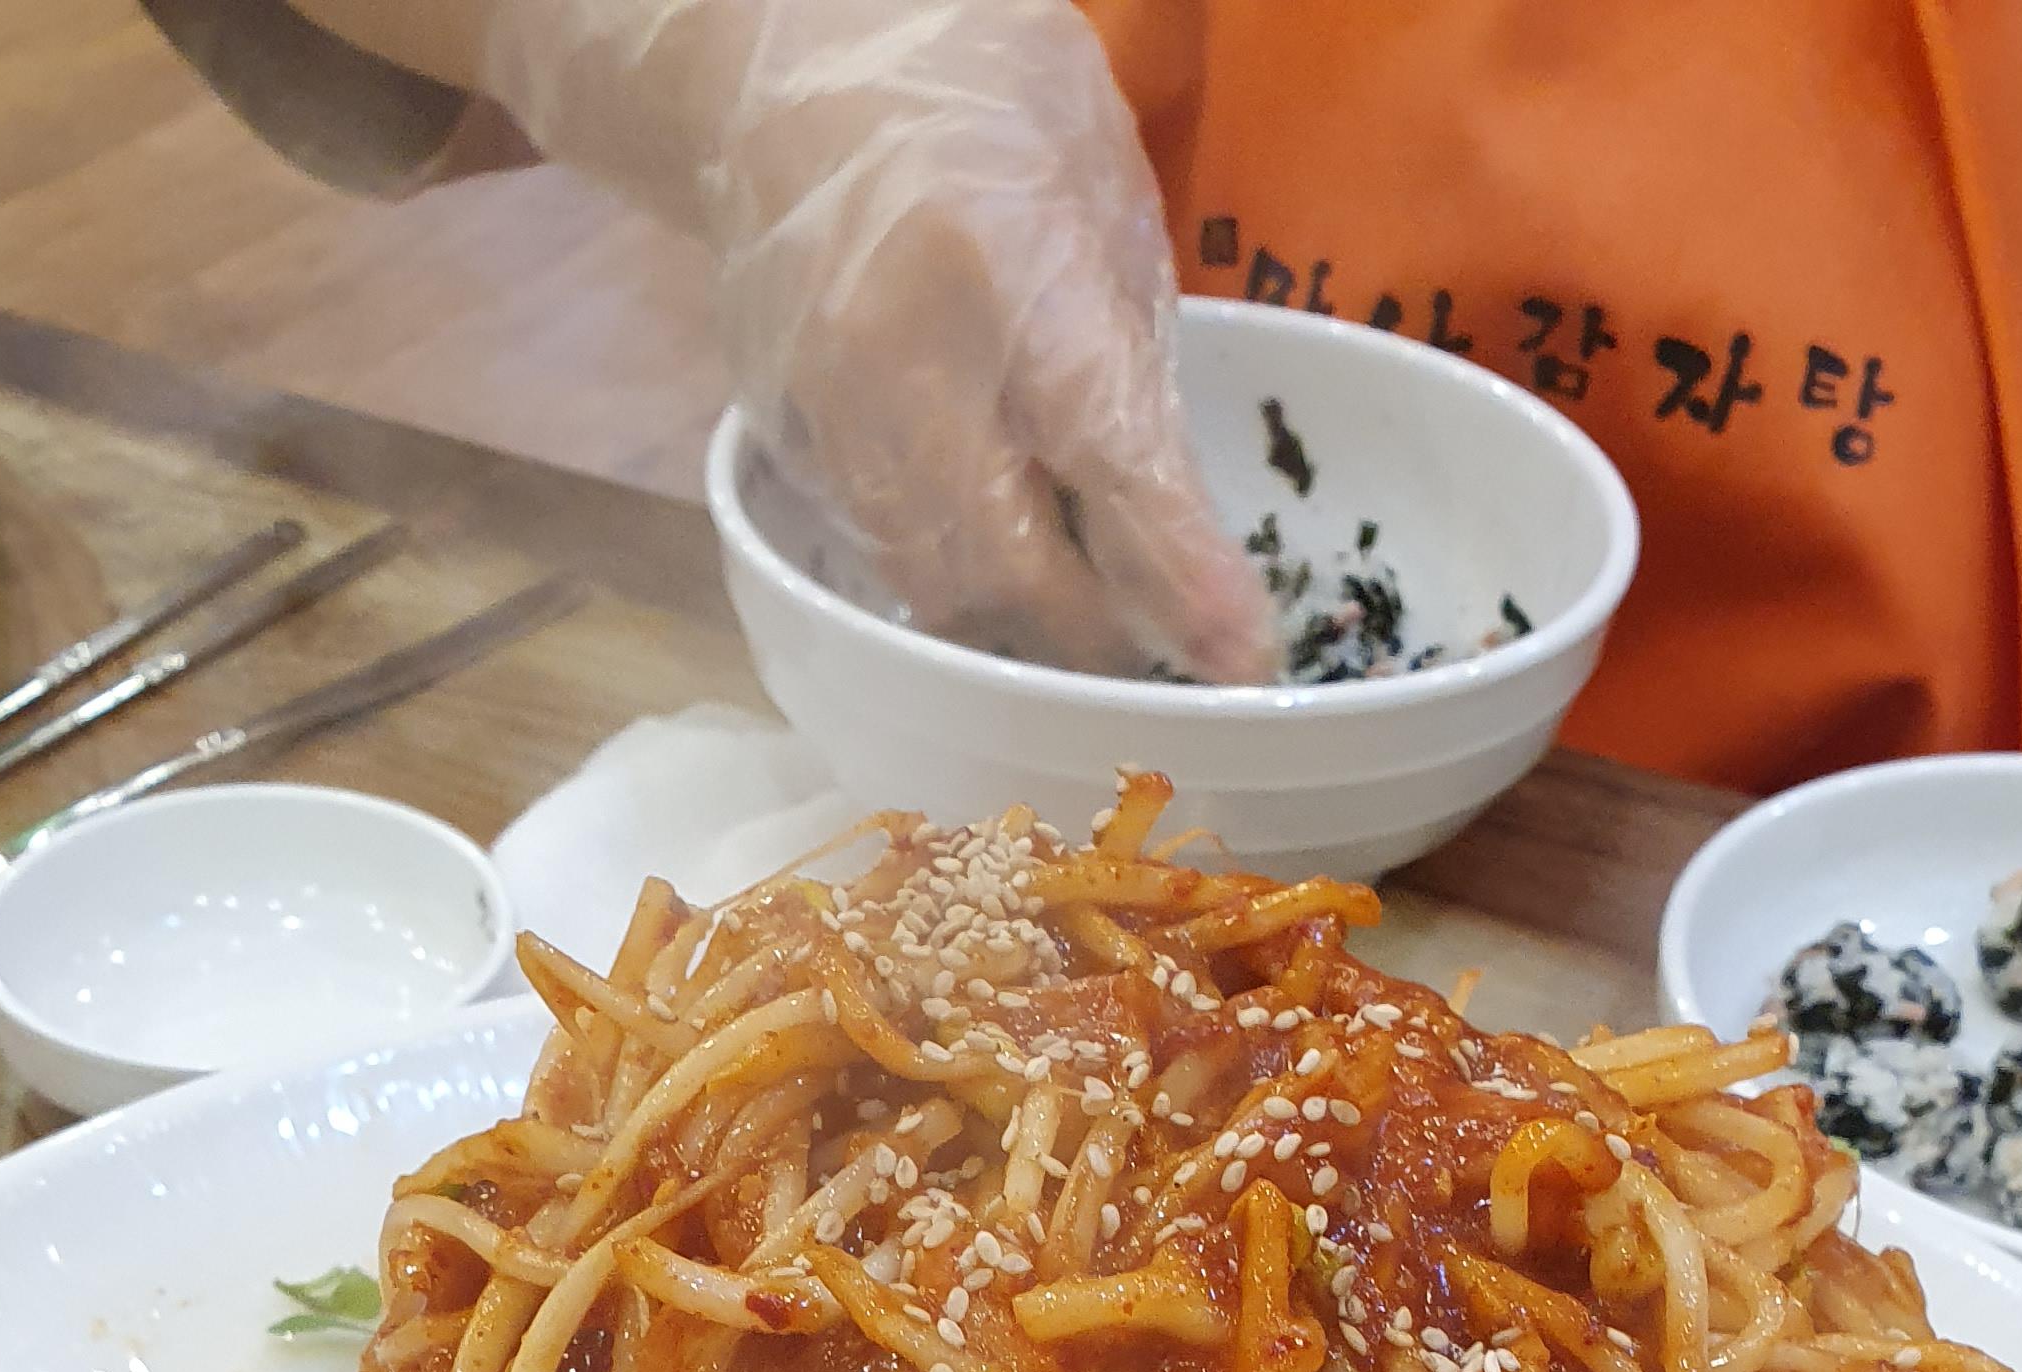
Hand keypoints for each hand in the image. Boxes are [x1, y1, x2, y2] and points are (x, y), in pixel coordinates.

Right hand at [478, 0, 1275, 679]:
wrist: (785, 52)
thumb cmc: (979, 98)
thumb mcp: (1098, 193)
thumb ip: (1129, 359)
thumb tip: (1175, 521)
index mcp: (1007, 273)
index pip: (1112, 468)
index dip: (1182, 582)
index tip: (1242, 661)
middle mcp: (901, 362)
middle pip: (1007, 573)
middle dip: (1093, 638)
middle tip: (1154, 653)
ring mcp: (823, 409)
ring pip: (930, 590)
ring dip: (1017, 632)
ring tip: (1079, 626)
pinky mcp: (779, 438)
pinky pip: (875, 551)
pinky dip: (946, 579)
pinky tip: (994, 563)